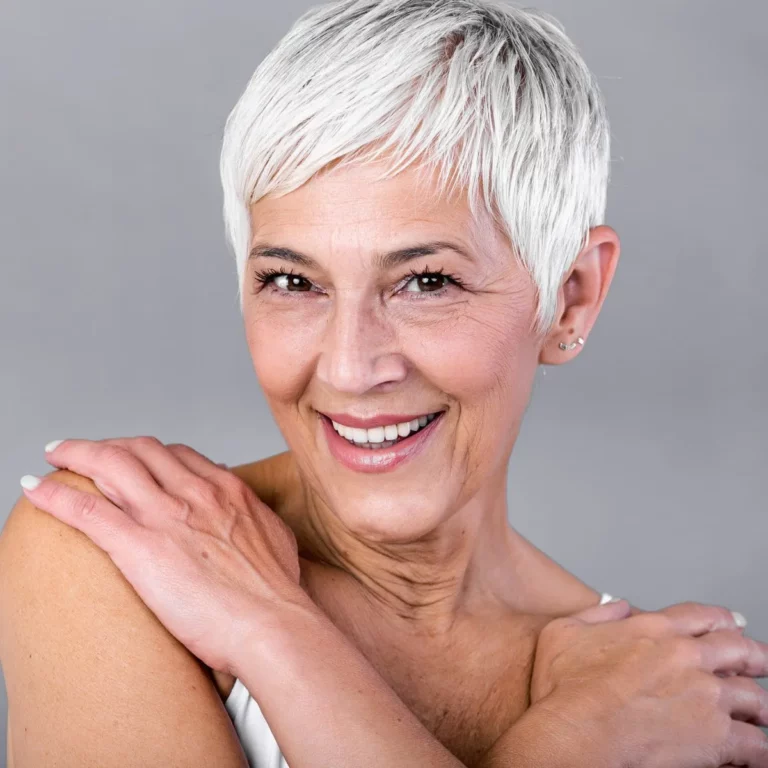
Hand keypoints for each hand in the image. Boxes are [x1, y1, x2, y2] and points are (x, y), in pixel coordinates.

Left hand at [20, 436, 303, 675]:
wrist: (273, 623)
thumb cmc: (277, 593)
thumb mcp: (274, 536)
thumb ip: (253, 516)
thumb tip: (243, 511)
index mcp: (225, 489)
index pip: (177, 454)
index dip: (147, 451)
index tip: (132, 458)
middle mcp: (193, 492)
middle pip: (140, 449)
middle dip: (109, 444)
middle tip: (87, 450)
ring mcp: (165, 516)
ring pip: (110, 464)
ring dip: (76, 453)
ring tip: (55, 455)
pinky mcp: (139, 547)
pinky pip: (86, 510)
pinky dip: (55, 495)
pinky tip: (34, 489)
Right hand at [530, 599, 767, 767]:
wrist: (577, 733)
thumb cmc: (565, 690)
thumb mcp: (563, 632)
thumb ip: (595, 614)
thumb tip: (619, 607)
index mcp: (654, 629)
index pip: (701, 616)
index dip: (722, 620)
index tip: (733, 625)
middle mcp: (687, 656)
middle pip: (739, 650)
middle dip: (754, 657)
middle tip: (760, 664)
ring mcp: (707, 696)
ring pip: (754, 698)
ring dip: (758, 707)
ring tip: (760, 716)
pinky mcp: (718, 737)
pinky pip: (756, 746)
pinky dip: (757, 752)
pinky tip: (753, 756)